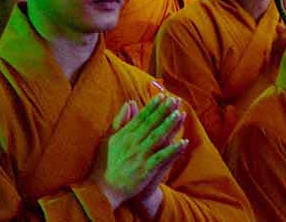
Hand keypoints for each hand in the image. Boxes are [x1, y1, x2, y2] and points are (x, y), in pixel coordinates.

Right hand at [85, 95, 187, 211]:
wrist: (102, 189)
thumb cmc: (103, 164)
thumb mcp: (108, 138)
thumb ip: (119, 120)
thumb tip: (129, 103)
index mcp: (124, 134)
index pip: (141, 117)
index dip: (153, 106)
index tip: (163, 96)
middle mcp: (132, 142)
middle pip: (151, 124)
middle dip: (164, 111)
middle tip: (175, 100)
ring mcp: (139, 156)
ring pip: (158, 137)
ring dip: (170, 125)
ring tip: (180, 114)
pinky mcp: (145, 169)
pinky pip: (161, 157)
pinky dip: (173, 150)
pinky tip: (183, 143)